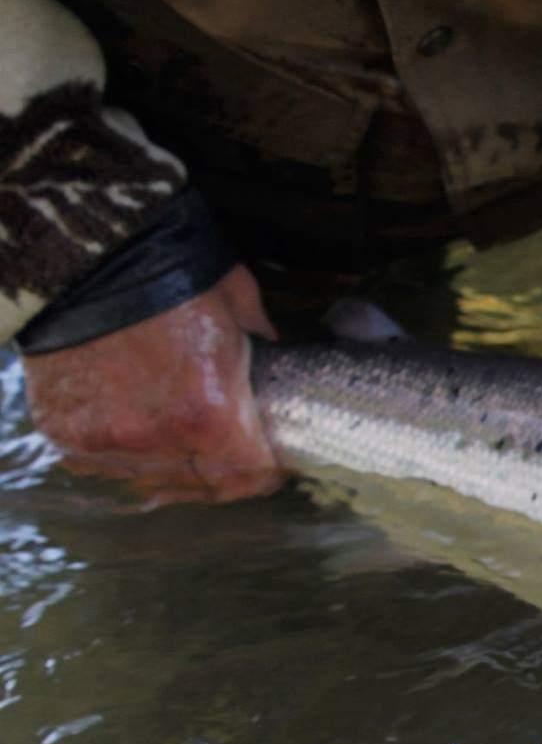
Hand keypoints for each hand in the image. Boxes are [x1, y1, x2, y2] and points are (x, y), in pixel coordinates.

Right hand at [22, 265, 283, 503]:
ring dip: (178, 466)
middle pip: (207, 485)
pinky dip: (129, 452)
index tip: (274, 461)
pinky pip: (108, 462)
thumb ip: (261, 338)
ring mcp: (105, 441)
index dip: (269, 470)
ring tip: (188, 439)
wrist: (78, 258)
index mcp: (210, 415)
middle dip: (229, 475)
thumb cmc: (169, 273)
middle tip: (238, 457)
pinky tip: (139, 426)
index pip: (253, 474)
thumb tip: (272, 346)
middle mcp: (157, 440)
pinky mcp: (65, 433)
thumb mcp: (237, 300)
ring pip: (157, 480)